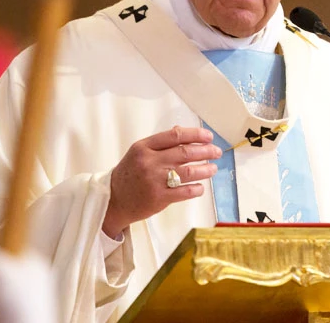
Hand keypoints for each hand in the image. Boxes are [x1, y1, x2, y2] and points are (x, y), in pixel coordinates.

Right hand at [103, 126, 221, 236]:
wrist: (113, 200)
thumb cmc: (129, 174)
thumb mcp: (139, 152)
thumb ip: (160, 142)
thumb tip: (181, 130)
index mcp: (144, 147)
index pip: (175, 135)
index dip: (195, 134)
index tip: (208, 136)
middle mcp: (149, 162)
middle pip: (185, 152)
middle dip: (206, 151)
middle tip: (216, 152)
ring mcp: (154, 180)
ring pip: (188, 171)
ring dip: (205, 169)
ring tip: (213, 168)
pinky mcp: (159, 198)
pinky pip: (185, 191)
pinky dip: (196, 189)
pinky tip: (201, 187)